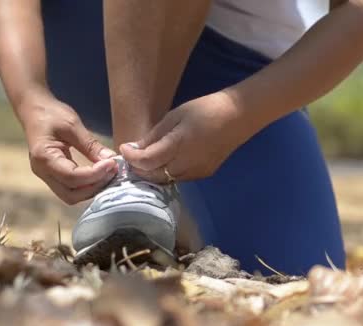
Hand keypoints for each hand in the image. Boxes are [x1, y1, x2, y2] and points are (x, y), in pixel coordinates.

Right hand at [19, 90, 117, 203]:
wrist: (34, 109)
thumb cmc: (51, 114)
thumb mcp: (73, 125)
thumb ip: (91, 145)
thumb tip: (111, 159)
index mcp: (44, 157)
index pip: (72, 178)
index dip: (95, 174)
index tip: (112, 163)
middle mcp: (43, 171)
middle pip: (71, 195)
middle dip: (94, 186)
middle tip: (112, 171)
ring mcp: (47, 175)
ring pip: (72, 195)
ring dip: (92, 188)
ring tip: (109, 173)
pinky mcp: (54, 175)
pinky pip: (72, 188)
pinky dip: (88, 185)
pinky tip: (101, 174)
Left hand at [120, 92, 250, 182]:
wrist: (238, 116)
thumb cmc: (205, 109)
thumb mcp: (175, 115)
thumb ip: (155, 135)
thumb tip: (136, 148)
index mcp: (178, 145)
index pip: (146, 161)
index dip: (131, 157)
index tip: (124, 148)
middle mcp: (187, 164)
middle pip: (154, 175)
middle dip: (138, 168)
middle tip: (132, 156)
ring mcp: (197, 172)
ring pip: (166, 180)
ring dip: (152, 172)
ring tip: (146, 159)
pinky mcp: (204, 174)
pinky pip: (179, 178)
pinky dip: (167, 172)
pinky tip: (166, 161)